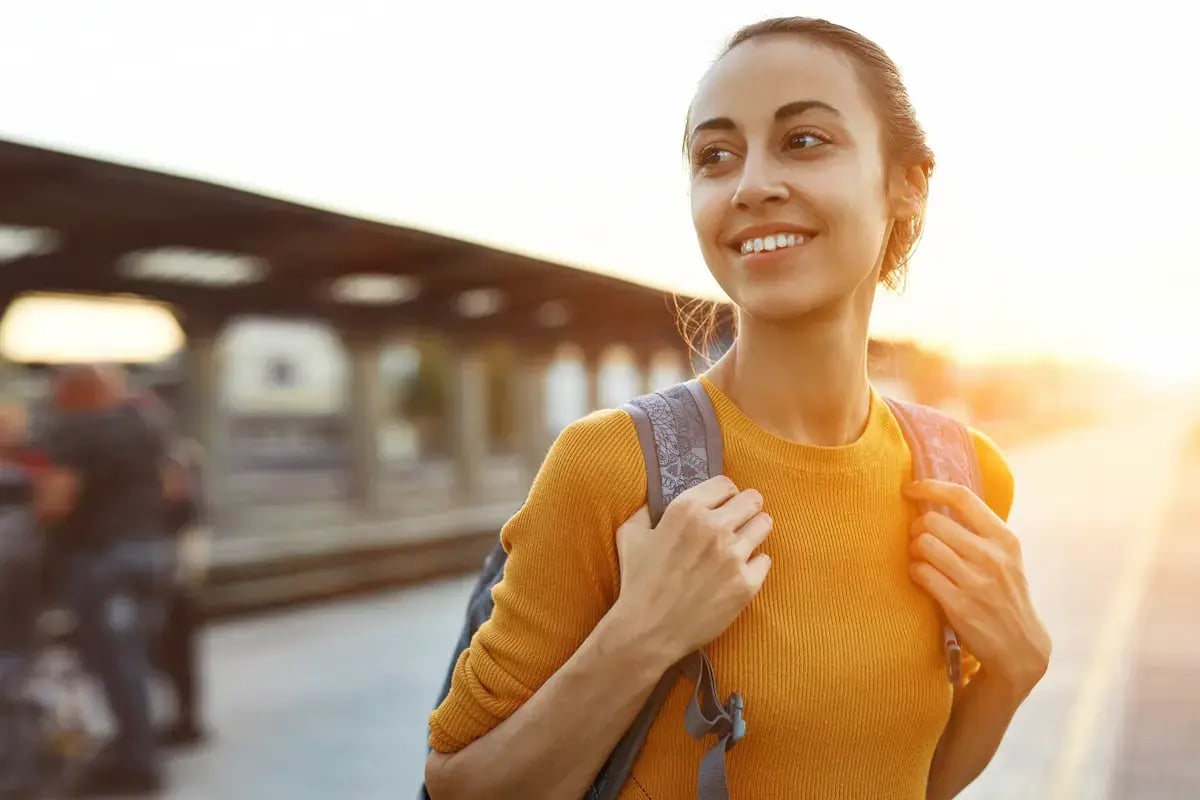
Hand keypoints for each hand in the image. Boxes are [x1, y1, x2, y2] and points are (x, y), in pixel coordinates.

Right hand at [613, 476, 772, 663]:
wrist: (648, 630)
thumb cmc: (637, 581)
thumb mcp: (630, 535)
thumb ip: (647, 510)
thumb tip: (659, 499)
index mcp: (686, 509)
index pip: (725, 483)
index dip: (725, 493)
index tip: (724, 504)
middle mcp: (714, 527)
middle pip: (752, 500)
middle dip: (746, 508)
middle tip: (739, 521)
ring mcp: (733, 556)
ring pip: (764, 525)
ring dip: (754, 531)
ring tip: (742, 543)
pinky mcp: (746, 583)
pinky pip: (765, 560)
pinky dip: (754, 565)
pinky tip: (738, 572)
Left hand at [903, 480, 1050, 698]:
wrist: (1020, 647)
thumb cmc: (1004, 594)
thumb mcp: (1006, 558)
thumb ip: (979, 532)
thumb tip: (937, 499)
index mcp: (1004, 539)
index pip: (962, 497)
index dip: (930, 487)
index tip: (910, 489)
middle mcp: (992, 557)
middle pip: (933, 521)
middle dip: (917, 528)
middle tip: (918, 539)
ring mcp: (977, 581)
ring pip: (923, 545)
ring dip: (913, 550)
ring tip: (920, 559)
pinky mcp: (959, 605)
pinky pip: (920, 572)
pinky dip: (914, 571)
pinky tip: (921, 576)